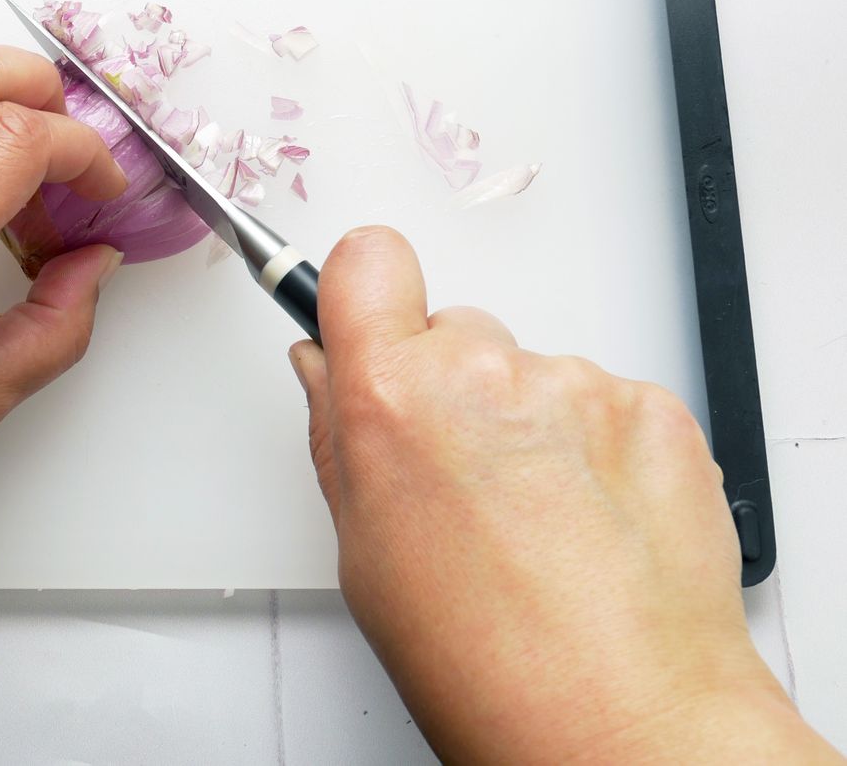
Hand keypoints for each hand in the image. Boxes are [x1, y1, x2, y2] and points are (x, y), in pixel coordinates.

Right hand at [290, 226, 835, 762]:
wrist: (623, 722)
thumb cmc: (486, 664)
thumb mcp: (365, 552)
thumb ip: (339, 436)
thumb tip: (324, 366)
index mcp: (393, 399)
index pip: (367, 260)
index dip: (364, 286)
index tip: (369, 313)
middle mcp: (485, 372)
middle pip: (455, 328)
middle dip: (452, 384)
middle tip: (465, 477)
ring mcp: (579, 386)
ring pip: (534, 373)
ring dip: (530, 425)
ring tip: (540, 523)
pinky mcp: (656, 409)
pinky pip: (607, 402)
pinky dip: (598, 449)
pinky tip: (591, 524)